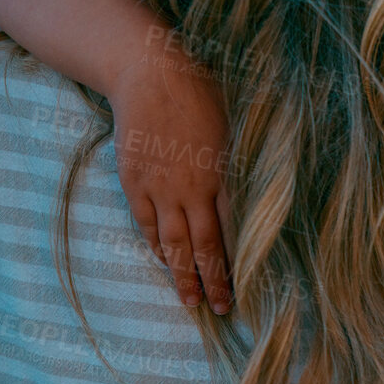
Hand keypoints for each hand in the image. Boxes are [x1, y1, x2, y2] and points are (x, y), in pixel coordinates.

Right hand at [110, 37, 232, 314]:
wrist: (150, 74)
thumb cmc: (201, 92)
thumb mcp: (233, 125)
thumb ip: (237, 163)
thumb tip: (249, 192)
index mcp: (220, 174)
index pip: (230, 231)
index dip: (234, 263)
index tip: (243, 287)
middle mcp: (189, 188)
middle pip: (202, 246)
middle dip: (211, 282)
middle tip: (221, 309)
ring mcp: (158, 187)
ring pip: (171, 242)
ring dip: (181, 274)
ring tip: (190, 300)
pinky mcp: (134, 181)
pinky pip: (145, 223)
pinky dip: (156, 245)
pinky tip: (165, 261)